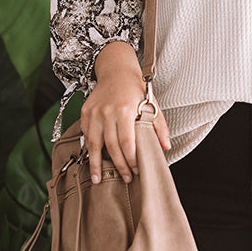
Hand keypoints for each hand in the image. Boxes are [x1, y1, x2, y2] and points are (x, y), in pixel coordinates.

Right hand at [80, 70, 171, 184]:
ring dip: (96, 164)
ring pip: (93, 144)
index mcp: (124, 110)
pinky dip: (89, 149)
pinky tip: (93, 160)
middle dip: (119, 165)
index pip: (127, 142)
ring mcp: (94, 113)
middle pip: (111, 147)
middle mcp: (107, 112)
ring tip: (98, 179)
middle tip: (126, 178)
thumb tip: (166, 146)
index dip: (131, 159)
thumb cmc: (135, 88)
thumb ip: (159, 126)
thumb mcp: (151, 103)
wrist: (116, 71)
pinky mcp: (85, 113)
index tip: (136, 171)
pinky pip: (86, 135)